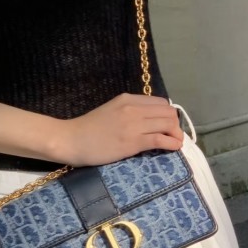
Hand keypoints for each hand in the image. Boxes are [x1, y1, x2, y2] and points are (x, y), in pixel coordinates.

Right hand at [56, 93, 184, 166]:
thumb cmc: (88, 128)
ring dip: (176, 134)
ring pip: (168, 124)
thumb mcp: (111, 111)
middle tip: (173, 136)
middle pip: (168, 112)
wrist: (72, 140)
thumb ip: (129, 112)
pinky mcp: (133, 141)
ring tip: (175, 143)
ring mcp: (134, 124)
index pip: (160, 102)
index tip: (166, 125)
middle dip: (175, 124)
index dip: (167, 114)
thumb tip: (147, 121)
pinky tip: (174, 148)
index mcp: (128, 99)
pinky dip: (172, 143)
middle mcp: (133, 108)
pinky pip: (161, 139)